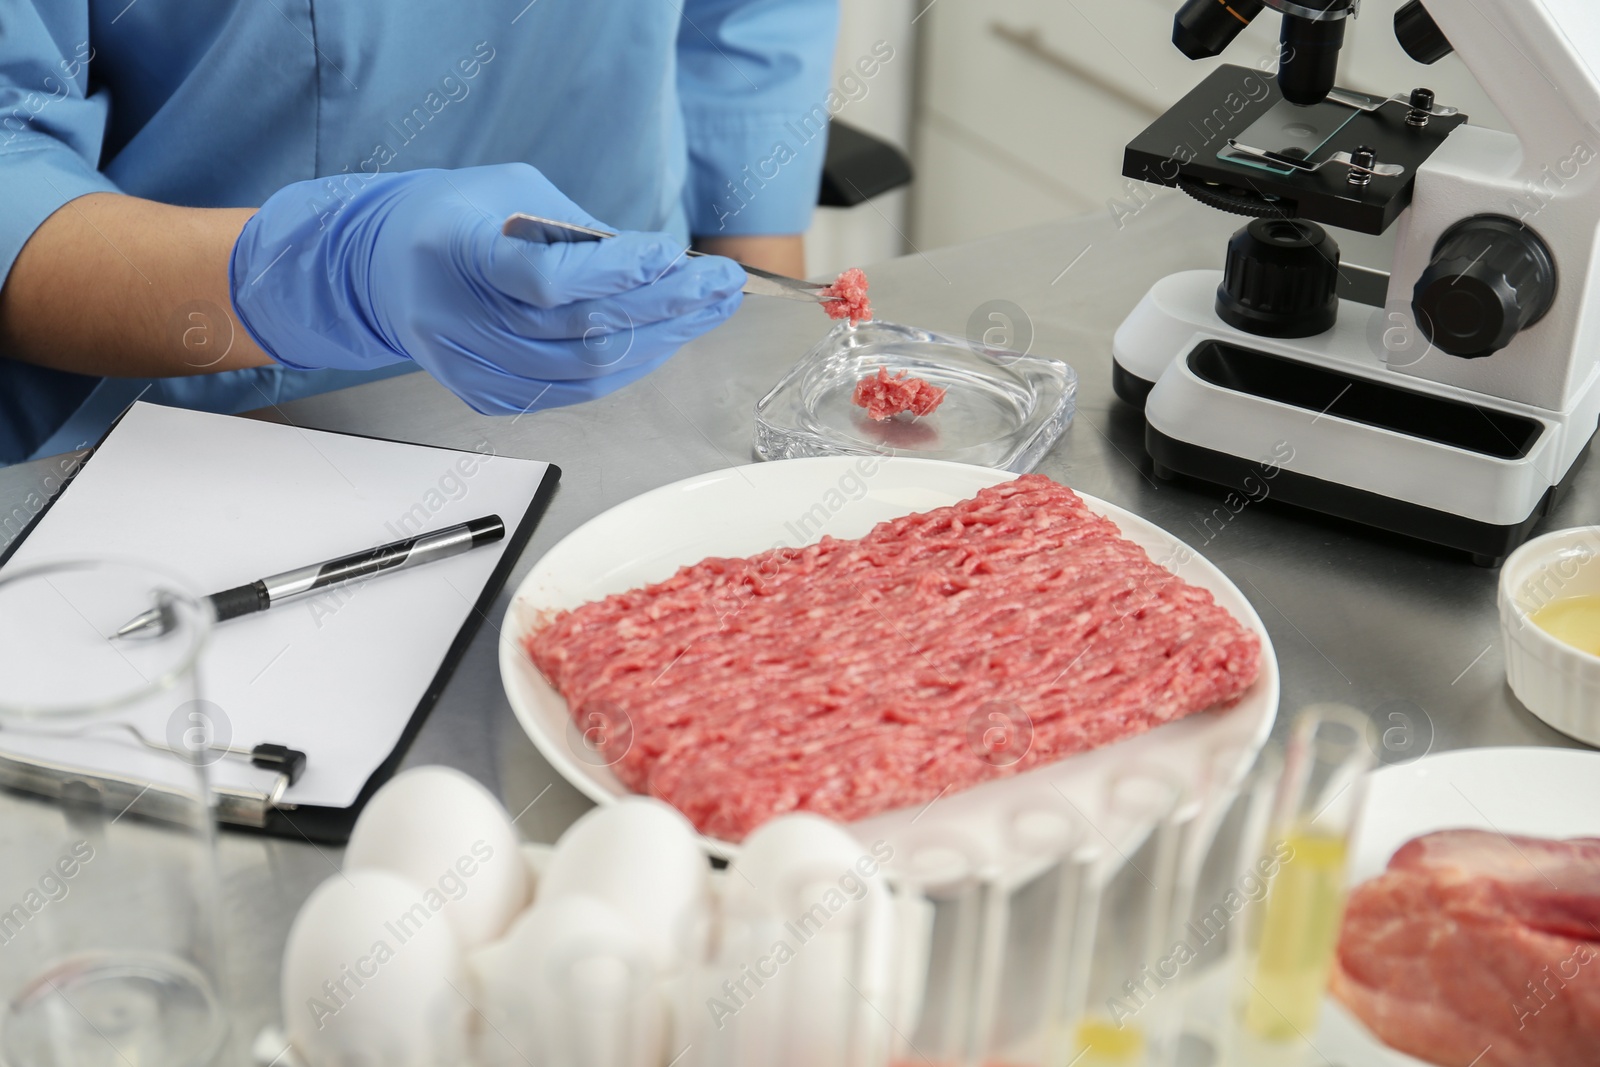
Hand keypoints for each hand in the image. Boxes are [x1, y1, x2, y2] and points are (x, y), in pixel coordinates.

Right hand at [230, 164, 744, 413]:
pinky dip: (629, 364)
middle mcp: (459, 319)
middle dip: (667, 308)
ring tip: (708, 310)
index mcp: (455, 251)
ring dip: (662, 341)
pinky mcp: (490, 397)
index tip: (672, 254)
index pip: (546, 279)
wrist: (379, 269)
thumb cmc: (453, 218)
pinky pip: (576, 391)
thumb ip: (579, 232)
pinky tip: (665, 337)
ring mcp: (472, 368)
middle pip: (582, 332)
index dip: (616, 273)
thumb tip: (659, 265)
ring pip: (589, 371)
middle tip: (720, 284)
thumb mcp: (511, 192)